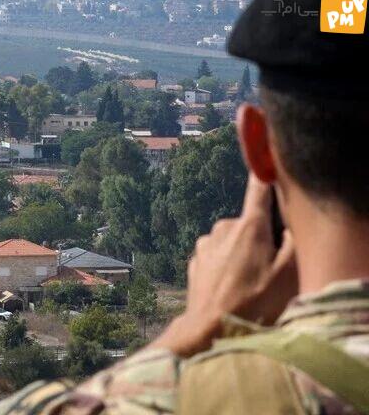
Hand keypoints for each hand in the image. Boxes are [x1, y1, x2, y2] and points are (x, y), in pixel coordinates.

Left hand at [151, 175, 297, 356]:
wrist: (209, 330)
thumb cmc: (253, 304)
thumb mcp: (288, 275)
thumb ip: (294, 244)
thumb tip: (290, 227)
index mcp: (248, 227)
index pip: (258, 191)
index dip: (264, 175)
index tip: (265, 159)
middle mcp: (222, 229)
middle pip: (249, 224)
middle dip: (260, 241)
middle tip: (268, 271)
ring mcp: (205, 245)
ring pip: (231, 242)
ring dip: (241, 256)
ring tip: (249, 285)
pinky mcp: (195, 262)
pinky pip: (217, 257)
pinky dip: (225, 268)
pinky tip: (231, 289)